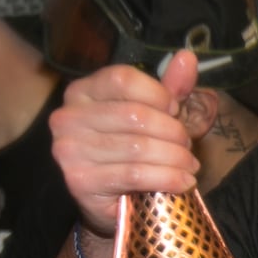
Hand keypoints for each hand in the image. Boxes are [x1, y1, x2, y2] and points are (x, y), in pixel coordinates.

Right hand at [49, 52, 201, 236]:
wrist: (113, 201)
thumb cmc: (135, 151)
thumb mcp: (156, 115)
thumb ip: (171, 87)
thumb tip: (187, 56)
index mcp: (83, 91)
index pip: (124, 78)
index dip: (159, 95)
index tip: (176, 111)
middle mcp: (68, 116)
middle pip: (136, 114)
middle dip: (173, 132)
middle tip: (187, 146)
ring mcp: (69, 149)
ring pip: (139, 146)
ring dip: (175, 157)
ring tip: (189, 165)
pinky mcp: (79, 180)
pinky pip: (135, 174)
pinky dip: (168, 177)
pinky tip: (183, 181)